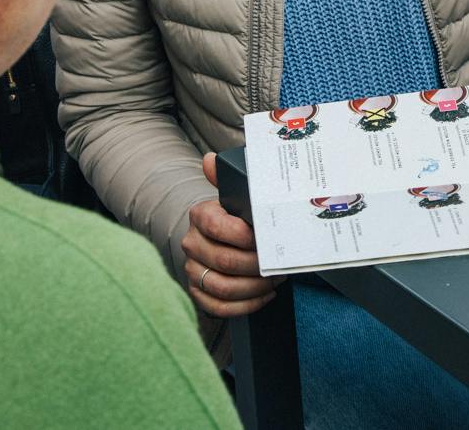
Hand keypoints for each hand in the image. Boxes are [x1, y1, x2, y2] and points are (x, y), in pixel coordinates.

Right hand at [182, 153, 277, 317]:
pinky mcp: (198, 292)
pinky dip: (246, 305)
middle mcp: (192, 243)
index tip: (265, 239)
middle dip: (256, 265)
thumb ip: (226, 179)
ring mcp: (192, 270)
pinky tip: (264, 296)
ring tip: (274, 279)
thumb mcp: (235, 196)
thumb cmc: (236, 216)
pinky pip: (219, 308)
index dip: (244, 237)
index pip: (217, 227)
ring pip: (223, 287)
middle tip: (276, 263)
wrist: (221, 238)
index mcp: (200, 216)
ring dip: (254, 287)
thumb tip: (210, 160)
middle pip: (225, 261)